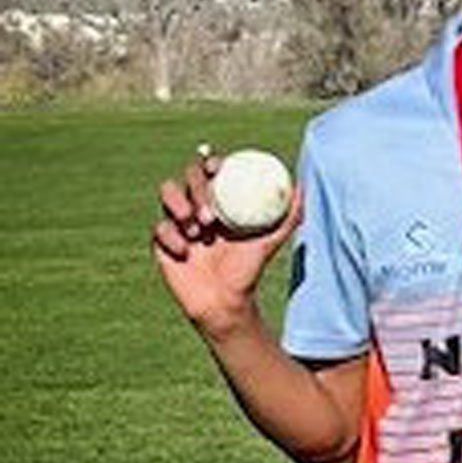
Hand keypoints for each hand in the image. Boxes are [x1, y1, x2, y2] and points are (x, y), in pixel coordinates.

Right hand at [152, 149, 302, 338]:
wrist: (224, 301)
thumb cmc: (248, 270)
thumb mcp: (271, 241)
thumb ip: (290, 216)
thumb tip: (301, 187)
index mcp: (220, 200)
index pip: (211, 170)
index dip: (210, 161)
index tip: (217, 168)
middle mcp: (197, 205)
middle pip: (188, 177)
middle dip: (197, 189)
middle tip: (211, 216)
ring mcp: (177, 221)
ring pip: (167, 193)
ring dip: (179, 205)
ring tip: (197, 230)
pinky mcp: (161, 240)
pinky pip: (159, 228)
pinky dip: (172, 237)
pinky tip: (186, 252)